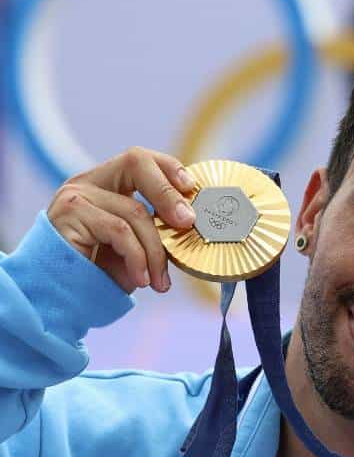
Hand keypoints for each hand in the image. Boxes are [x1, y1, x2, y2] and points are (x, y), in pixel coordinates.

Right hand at [46, 147, 196, 292]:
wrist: (57, 297)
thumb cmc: (99, 272)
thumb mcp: (135, 246)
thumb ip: (156, 228)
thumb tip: (192, 222)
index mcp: (105, 183)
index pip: (139, 159)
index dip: (168, 167)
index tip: (192, 188)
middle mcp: (87, 182)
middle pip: (135, 163)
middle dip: (168, 193)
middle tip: (188, 223)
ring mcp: (76, 196)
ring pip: (134, 211)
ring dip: (155, 252)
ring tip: (160, 281)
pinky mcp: (69, 215)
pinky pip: (119, 230)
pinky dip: (137, 257)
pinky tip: (141, 280)